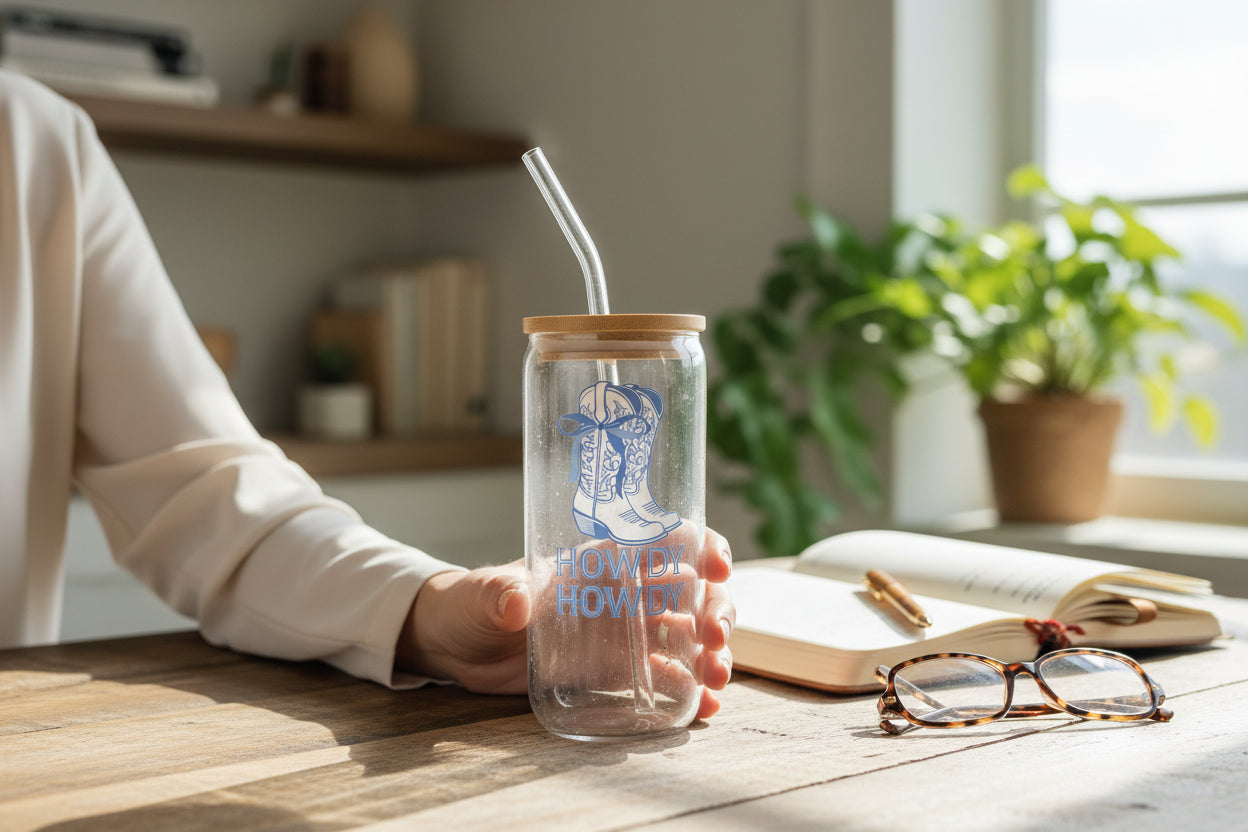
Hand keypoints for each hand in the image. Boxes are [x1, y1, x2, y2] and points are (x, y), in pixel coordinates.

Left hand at [396, 527, 734, 719]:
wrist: (457, 645)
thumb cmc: (471, 602)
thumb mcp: (483, 594)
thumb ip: (499, 594)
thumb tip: (515, 601)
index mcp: (599, 559)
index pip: (662, 539)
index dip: (699, 545)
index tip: (714, 566)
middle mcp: (620, 592)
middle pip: (689, 592)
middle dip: (715, 610)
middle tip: (714, 639)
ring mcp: (620, 633)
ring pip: (685, 636)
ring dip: (710, 653)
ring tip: (716, 679)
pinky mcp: (611, 672)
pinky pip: (661, 678)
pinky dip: (688, 690)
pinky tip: (704, 706)